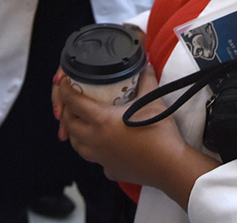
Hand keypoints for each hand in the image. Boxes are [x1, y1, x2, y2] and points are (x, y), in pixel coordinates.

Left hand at [53, 66, 217, 208]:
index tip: (65, 83)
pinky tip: (100, 145)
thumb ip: (147, 80)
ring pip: (77, 144)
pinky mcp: (110, 169)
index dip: (66, 91)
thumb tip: (146, 66)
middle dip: (66, 112)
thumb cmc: (160, 133)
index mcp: (102, 121)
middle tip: (71, 102)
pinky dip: (92, 150)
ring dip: (74, 132)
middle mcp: (96, 140)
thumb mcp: (153, 101)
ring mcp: (101, 157)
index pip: (74, 103)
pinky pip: (94, 159)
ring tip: (81, 123)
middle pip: (70, 124)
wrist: (171, 166)